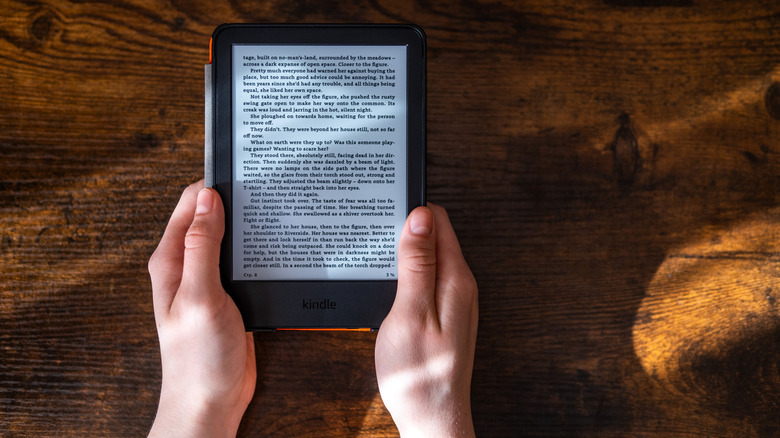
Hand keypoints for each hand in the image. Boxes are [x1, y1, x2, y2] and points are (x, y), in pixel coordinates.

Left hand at [148, 181, 255, 437]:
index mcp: (172, 260)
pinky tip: (277, 247)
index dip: (215, 185)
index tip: (244, 174)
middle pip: (212, 217)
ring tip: (277, 210)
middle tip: (267, 189)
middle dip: (236, 201)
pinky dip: (257, 251)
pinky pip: (244, 262)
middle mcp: (187, 266)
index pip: (191, 204)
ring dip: (249, 226)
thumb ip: (203, 246)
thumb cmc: (198, 358)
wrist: (211, 400)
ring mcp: (209, 280)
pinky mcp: (229, 295)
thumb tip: (208, 199)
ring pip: (231, 238)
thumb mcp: (200, 296)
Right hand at [375, 204, 477, 437]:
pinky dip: (409, 273)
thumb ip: (417, 263)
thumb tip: (420, 217)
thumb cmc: (417, 371)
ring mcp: (454, 301)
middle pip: (435, 236)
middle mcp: (461, 286)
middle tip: (376, 230)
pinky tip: (390, 281)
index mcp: (456, 278)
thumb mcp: (410, 310)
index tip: (385, 211)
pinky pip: (428, 279)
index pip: (438, 221)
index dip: (411, 211)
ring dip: (407, 250)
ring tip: (379, 250)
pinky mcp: (444, 316)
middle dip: (408, 228)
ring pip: (430, 258)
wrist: (431, 418)